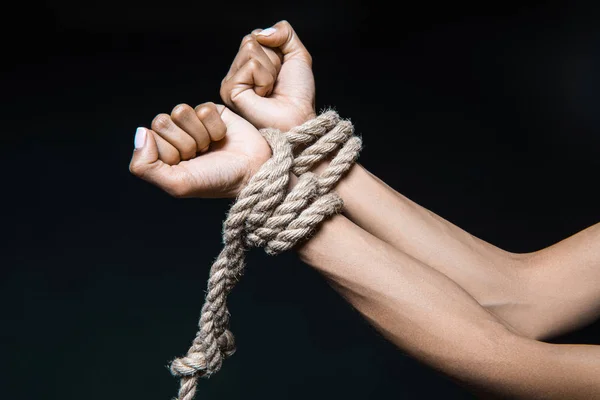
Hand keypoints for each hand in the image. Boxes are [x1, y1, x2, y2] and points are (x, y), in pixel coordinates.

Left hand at [129, 102, 270, 198]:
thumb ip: (146, 166)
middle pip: (161, 121)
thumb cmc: (217, 181)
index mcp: (162, 154)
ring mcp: (193, 123)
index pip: (148, 137)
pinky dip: (215, 127)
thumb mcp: (177, 184)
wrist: (252, 172)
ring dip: (200, 134)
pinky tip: (222, 138)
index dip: (168, 151)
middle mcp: (175, 137)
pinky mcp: (212, 112)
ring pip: (181, 111)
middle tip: (200, 156)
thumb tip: (140, 133)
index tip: (186, 165)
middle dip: (184, 142)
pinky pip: (203, 109)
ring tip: (211, 147)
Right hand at [220, 20, 315, 131]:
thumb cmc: (298, 95)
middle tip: (276, 83)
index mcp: (249, 63)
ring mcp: (230, 81)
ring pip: (250, 49)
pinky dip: (265, 79)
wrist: (298, 118)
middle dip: (273, 59)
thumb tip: (261, 33)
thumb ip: (284, 32)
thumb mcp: (298, 55)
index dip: (277, 50)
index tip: (281, 73)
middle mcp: (237, 72)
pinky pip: (251, 66)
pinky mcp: (229, 90)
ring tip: (270, 90)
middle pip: (251, 40)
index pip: (257, 35)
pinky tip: (263, 96)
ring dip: (270, 70)